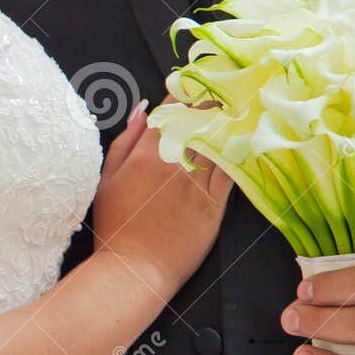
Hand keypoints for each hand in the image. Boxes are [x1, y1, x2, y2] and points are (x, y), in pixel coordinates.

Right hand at [92, 101, 232, 300]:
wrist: (133, 271)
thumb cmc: (115, 228)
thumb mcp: (106, 179)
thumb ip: (124, 142)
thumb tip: (140, 109)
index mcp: (145, 155)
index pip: (171, 111)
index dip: (186, 94)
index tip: (197, 82)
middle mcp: (173, 164)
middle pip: (200, 121)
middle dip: (214, 101)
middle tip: (229, 86)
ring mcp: (195, 184)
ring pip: (219, 142)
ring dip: (231, 121)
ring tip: (244, 105)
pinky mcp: (213, 205)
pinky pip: (231, 172)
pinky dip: (240, 153)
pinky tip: (248, 139)